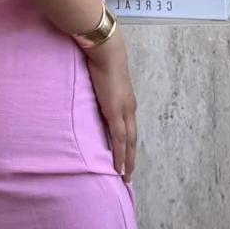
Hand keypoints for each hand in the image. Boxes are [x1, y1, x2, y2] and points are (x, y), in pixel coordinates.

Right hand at [85, 31, 137, 183]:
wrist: (106, 52)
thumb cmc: (102, 61)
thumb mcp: (104, 82)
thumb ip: (103, 93)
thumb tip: (96, 99)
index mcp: (127, 102)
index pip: (130, 129)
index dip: (129, 145)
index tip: (127, 158)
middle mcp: (130, 109)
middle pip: (133, 140)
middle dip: (131, 158)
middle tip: (128, 176)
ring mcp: (125, 111)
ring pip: (128, 143)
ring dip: (127, 160)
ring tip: (124, 176)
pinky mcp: (116, 113)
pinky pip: (119, 139)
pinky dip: (119, 154)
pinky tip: (117, 166)